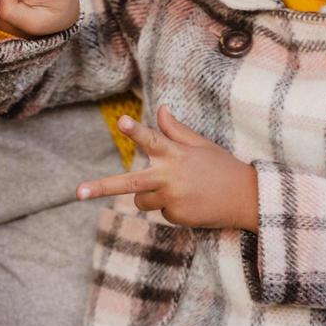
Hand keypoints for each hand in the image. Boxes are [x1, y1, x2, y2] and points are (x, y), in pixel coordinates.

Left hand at [75, 105, 258, 229]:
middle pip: (130, 183)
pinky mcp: (177, 216)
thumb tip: (160, 109)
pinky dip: (171, 208)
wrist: (247, 199)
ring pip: (141, 200)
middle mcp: (171, 177)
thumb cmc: (222, 167)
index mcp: (176, 154)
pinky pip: (161, 212)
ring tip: (181, 190)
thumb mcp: (201, 145)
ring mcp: (173, 199)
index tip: (121, 120)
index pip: (152, 139)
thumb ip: (176, 130)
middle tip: (77, 192)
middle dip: (102, 187)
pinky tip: (192, 203)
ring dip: (151, 195)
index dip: (135, 130)